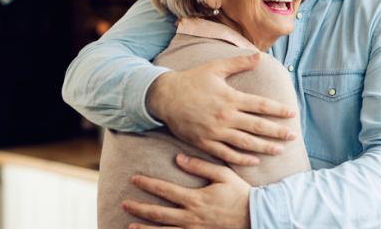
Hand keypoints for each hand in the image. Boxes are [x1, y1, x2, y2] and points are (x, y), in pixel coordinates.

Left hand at [123, 154, 250, 228]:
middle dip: (139, 208)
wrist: (256, 216)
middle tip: (124, 203)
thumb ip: (200, 166)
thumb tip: (179, 158)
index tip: (134, 179)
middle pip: (158, 214)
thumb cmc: (240, 193)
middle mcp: (191, 217)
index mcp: (195, 199)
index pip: (165, 190)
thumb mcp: (222, 174)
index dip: (148, 184)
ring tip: (130, 228)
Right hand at [146, 53, 296, 165]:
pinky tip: (254, 161)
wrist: (164, 96)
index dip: (278, 110)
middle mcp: (225, 116)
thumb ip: (239, 63)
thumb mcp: (216, 68)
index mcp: (230, 97)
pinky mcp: (205, 143)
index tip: (292, 114)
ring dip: (264, 147)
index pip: (261, 105)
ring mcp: (215, 131)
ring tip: (280, 150)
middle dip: (278, 132)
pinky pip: (226, 154)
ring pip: (245, 143)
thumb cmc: (192, 80)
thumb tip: (259, 56)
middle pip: (257, 126)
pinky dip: (242, 159)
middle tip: (293, 136)